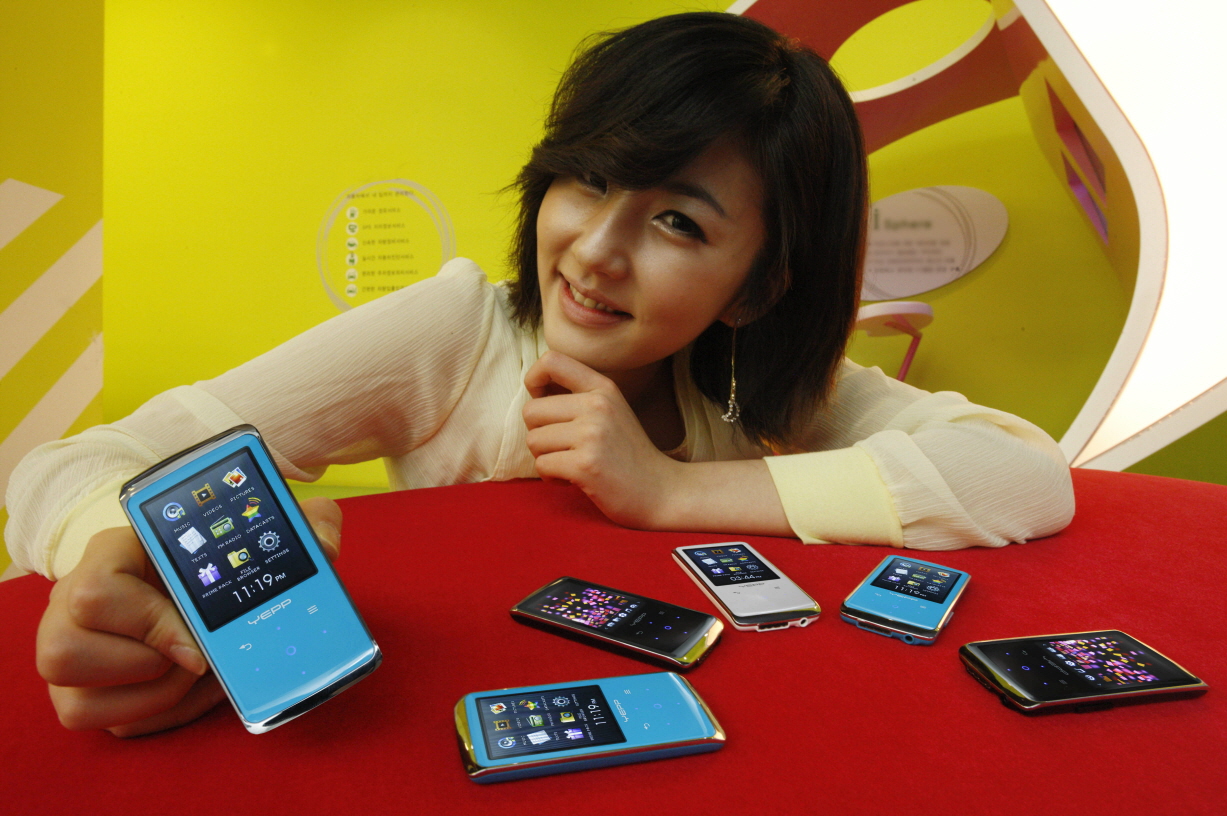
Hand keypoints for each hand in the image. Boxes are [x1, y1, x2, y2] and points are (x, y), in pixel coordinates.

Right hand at [36, 496, 341, 736]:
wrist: (188, 577)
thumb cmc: (218, 551)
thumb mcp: (257, 525)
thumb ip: (300, 523)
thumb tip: (325, 543)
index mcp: (109, 554)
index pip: (96, 591)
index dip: (149, 623)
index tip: (200, 641)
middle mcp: (69, 603)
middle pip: (66, 651)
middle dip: (149, 667)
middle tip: (201, 658)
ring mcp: (68, 654)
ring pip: (81, 701)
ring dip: (156, 696)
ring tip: (200, 671)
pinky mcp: (85, 696)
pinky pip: (112, 726)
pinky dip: (163, 716)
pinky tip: (197, 689)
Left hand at [523, 350, 681, 528]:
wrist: (661, 491)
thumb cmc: (627, 454)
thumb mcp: (611, 411)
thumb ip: (578, 397)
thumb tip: (533, 391)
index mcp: (602, 387)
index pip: (551, 361)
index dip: (534, 381)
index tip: (542, 403)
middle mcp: (597, 405)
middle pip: (531, 411)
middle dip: (539, 434)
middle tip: (562, 448)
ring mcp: (592, 434)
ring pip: (534, 440)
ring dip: (546, 458)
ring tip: (572, 464)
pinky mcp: (585, 464)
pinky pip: (542, 466)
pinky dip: (551, 478)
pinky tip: (574, 479)